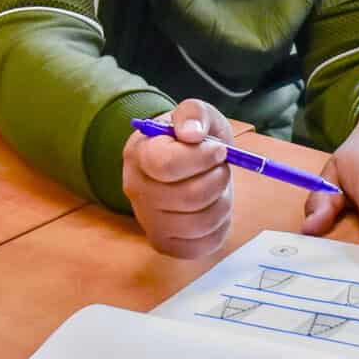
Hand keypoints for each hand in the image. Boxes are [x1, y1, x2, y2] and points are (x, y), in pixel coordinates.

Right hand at [122, 98, 233, 258]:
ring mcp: (148, 221)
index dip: (202, 157)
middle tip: (220, 168)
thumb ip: (194, 114)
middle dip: (218, 178)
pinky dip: (220, 226)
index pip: (167, 164)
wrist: (184, 165)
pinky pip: (204, 244)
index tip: (218, 149)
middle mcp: (136, 190)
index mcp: (139, 154)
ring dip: (222, 202)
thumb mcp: (196, 115)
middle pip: (189, 196)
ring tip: (218, 188)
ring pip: (200, 222)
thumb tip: (192, 133)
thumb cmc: (191, 140)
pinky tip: (212, 208)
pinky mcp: (165, 244)